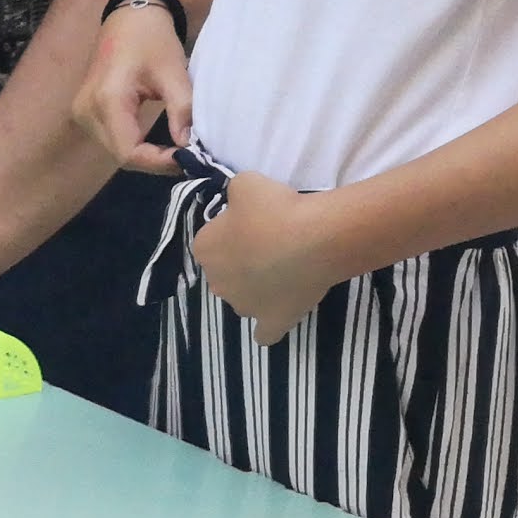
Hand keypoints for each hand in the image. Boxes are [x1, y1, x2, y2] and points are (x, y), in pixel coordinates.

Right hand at [81, 0, 200, 174]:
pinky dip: (136, 146)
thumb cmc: (152, 39)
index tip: (187, 160)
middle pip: (121, 155)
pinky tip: (158, 144)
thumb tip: (188, 147)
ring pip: (116, 151)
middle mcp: (87, 111)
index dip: (158, 162)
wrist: (128, 19)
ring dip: (146, 157)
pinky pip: (112, 140)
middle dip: (155, 162)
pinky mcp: (86, 114)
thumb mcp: (173, 72)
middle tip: (186, 159)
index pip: (128, 151)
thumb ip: (182, 111)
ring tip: (175, 152)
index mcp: (107, 99)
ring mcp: (82, 114)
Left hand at [190, 170, 340, 342]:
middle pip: (226, 270)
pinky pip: (264, 333)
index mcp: (205, 249)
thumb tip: (240, 201)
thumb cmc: (276, 208)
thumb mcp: (246, 183)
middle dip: (243, 260)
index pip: (211, 239)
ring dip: (257, 288)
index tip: (255, 221)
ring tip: (286, 269)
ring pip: (243, 298)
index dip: (232, 230)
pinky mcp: (272, 321)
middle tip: (273, 242)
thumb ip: (236, 194)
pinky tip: (276, 317)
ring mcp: (244, 306)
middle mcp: (217, 282)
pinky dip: (268, 328)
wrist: (312, 238)